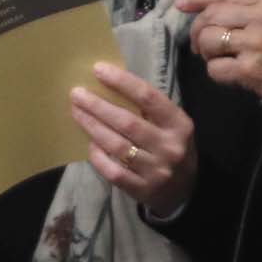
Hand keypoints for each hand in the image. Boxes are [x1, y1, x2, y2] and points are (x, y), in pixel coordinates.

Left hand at [71, 62, 196, 216]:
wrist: (184, 192)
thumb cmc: (172, 148)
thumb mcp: (172, 126)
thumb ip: (149, 110)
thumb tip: (110, 85)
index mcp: (179, 124)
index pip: (148, 98)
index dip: (122, 82)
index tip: (98, 69)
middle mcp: (169, 147)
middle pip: (128, 122)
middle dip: (98, 106)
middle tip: (76, 94)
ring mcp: (156, 170)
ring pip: (117, 146)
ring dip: (93, 127)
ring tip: (76, 112)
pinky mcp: (142, 189)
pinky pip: (113, 171)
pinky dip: (98, 156)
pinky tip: (90, 144)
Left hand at [178, 0, 261, 132]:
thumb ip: (258, 13)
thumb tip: (217, 12)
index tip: (183, 5)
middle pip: (212, 15)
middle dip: (199, 31)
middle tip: (202, 46)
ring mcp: (256, 43)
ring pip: (209, 40)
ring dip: (207, 54)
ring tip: (220, 61)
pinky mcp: (250, 70)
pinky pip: (215, 68)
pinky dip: (217, 75)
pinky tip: (231, 77)